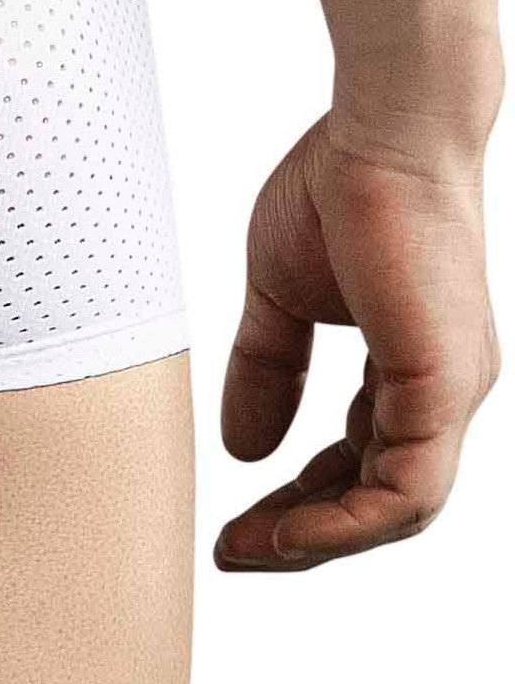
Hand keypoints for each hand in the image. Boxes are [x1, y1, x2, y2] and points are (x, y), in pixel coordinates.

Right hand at [215, 113, 499, 571]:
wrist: (380, 131)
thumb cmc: (336, 189)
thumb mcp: (278, 296)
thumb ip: (266, 369)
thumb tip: (242, 448)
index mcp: (410, 369)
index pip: (357, 462)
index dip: (297, 499)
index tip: (232, 521)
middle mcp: (441, 391)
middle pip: (375, 499)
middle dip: (301, 533)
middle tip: (234, 553)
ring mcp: (451, 393)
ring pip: (396, 509)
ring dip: (319, 539)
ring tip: (251, 549)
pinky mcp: (444, 386)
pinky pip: (405, 490)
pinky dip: (346, 521)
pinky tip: (290, 531)